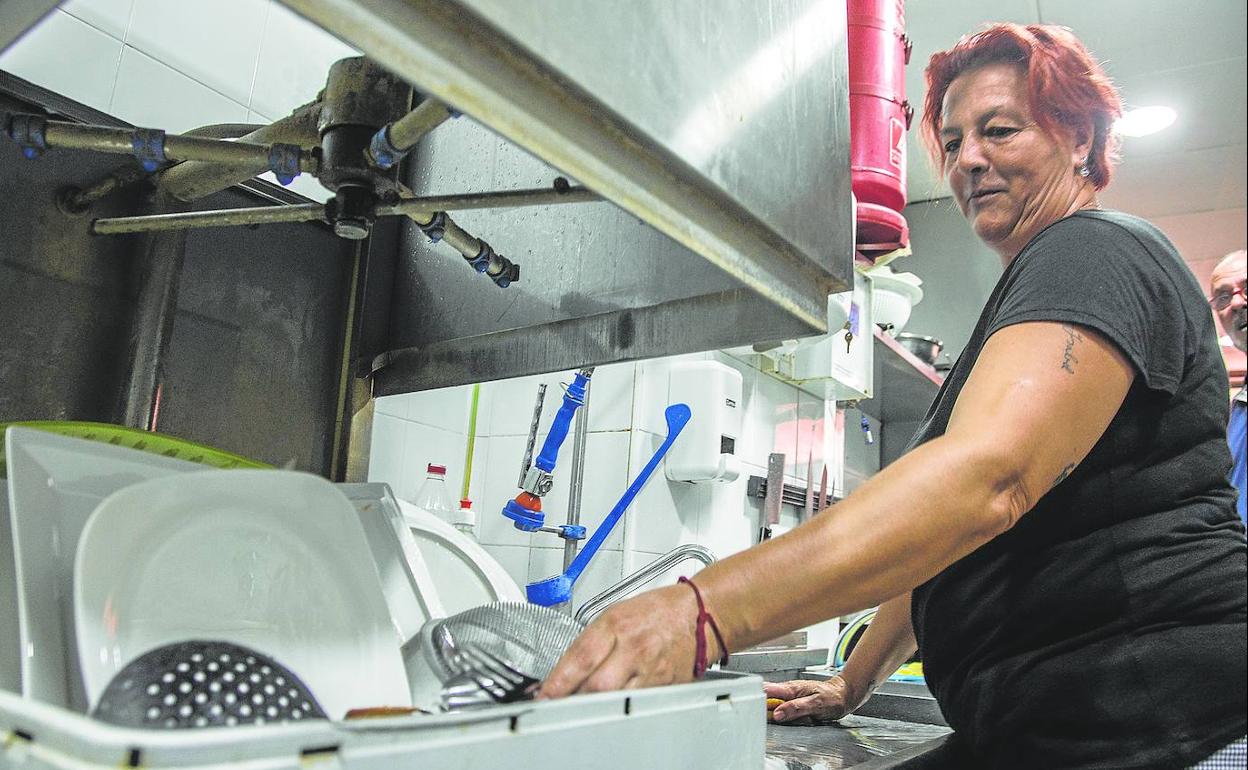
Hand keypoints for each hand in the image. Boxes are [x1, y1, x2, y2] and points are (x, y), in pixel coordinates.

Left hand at [539, 584, 711, 697]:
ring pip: (615, 700)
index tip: (543, 695)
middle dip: (572, 698)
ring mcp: (651, 670)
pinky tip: (609, 707)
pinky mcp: (664, 687)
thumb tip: (564, 670)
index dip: (558, 681)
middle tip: (555, 704)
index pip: (580, 657)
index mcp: (617, 624)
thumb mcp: (616, 613)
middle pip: (596, 685)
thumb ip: (591, 642)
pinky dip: (617, 708)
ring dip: (592, 706)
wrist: (699, 614)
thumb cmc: (657, 611)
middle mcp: (634, 648)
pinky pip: (635, 704)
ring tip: (578, 706)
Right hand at [764, 676, 859, 723]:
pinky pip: (786, 715)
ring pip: (776, 712)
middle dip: (772, 714)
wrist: (843, 696)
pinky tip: (803, 720)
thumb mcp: (815, 704)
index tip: (757, 711)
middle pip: (766, 703)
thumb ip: (795, 708)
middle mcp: (786, 692)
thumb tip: (777, 714)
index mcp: (789, 688)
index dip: (757, 700)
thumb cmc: (832, 697)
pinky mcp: (793, 706)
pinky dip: (792, 720)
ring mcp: (789, 699)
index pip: (765, 690)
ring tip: (802, 719)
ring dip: (784, 719)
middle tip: (786, 719)